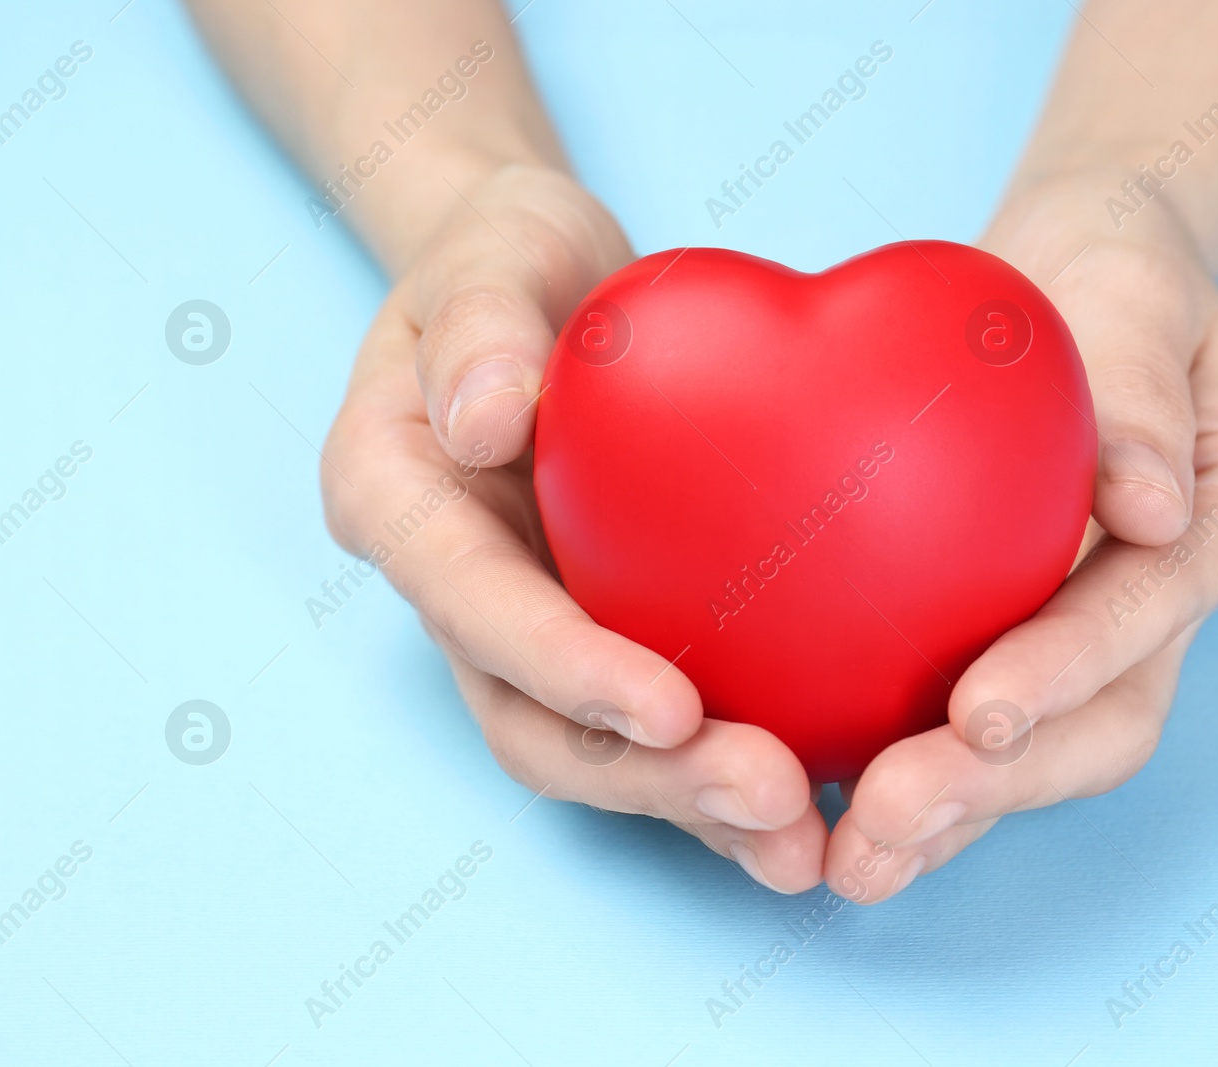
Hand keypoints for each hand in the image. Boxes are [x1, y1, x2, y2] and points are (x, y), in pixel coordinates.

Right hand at [320, 164, 825, 891]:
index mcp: (398, 502)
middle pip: (533, 722)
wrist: (548, 287)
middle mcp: (456, 589)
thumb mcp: (489, 250)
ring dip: (695, 804)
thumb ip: (478, 324)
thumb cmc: (509, 254)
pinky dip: (725, 768)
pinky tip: (818, 800)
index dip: (565, 669)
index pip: (473, 607)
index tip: (673, 709)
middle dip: (649, 778)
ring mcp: (529, 624)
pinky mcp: (607, 632)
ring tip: (806, 837)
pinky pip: (661, 722)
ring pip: (597, 751)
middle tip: (774, 800)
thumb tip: (482, 419)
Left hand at [823, 172, 1217, 901]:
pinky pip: (987, 735)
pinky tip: (841, 822)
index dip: (1071, 668)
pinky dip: (927, 786)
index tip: (980, 714)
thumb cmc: (1112, 272)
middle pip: (1110, 720)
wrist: (1078, 282)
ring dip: (957, 818)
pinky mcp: (1034, 645)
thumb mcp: (1136, 288)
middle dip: (1000, 784)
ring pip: (1051, 755)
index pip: (1154, 608)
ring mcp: (1112, 634)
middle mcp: (1181, 598)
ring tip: (857, 861)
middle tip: (885, 824)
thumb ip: (1141, 385)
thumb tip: (1154, 509)